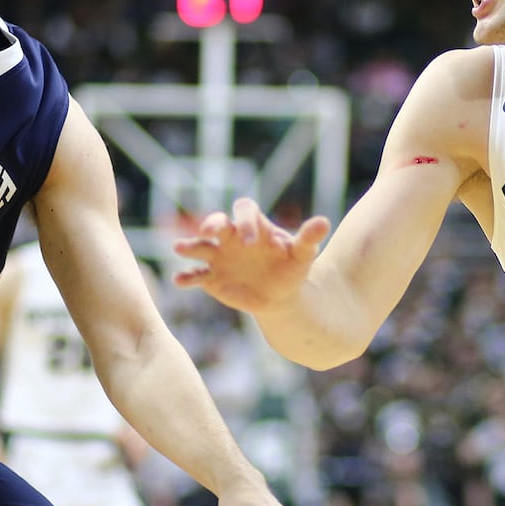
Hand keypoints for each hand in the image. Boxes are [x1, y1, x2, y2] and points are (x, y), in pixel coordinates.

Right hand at [171, 198, 331, 313]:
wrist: (281, 296)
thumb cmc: (292, 268)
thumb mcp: (303, 255)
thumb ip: (308, 238)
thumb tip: (324, 222)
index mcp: (254, 225)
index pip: (245, 210)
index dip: (245, 219)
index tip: (251, 240)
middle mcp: (232, 236)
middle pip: (217, 222)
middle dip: (212, 223)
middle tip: (211, 230)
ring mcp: (219, 256)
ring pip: (199, 246)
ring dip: (189, 246)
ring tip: (180, 248)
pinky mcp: (211, 277)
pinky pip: (196, 275)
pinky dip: (186, 277)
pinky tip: (179, 280)